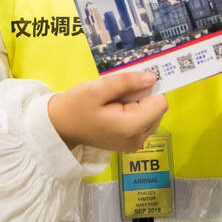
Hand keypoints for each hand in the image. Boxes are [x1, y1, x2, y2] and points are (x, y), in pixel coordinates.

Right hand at [47, 70, 167, 152]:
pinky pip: (144, 122)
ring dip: (138, 104)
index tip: (131, 83)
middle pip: (157, 109)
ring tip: (115, 102)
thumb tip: (152, 77)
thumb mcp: (97, 89)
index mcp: (132, 127)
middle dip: (142, 96)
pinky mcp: (131, 143)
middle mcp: (139, 139)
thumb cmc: (76, 107)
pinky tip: (116, 110)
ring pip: (152, 115)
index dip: (148, 89)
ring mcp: (135, 144)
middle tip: (118, 94)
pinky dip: (134, 112)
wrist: (61, 127)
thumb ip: (126, 82)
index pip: (160, 103)